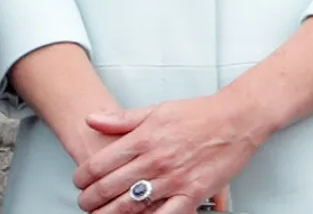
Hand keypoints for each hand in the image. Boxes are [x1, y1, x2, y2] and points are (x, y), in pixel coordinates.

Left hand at [72, 96, 266, 213]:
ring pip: (133, 204)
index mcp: (141, 140)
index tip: (78, 182)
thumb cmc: (196, 114)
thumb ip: (120, 119)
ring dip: (112, 213)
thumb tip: (90, 119)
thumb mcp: (153, 110)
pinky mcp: (194, 193)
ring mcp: (174, 179)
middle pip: (111, 187)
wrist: (234, 120)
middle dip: (92, 199)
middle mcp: (154, 161)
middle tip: (84, 203)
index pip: (100, 163)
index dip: (83, 176)